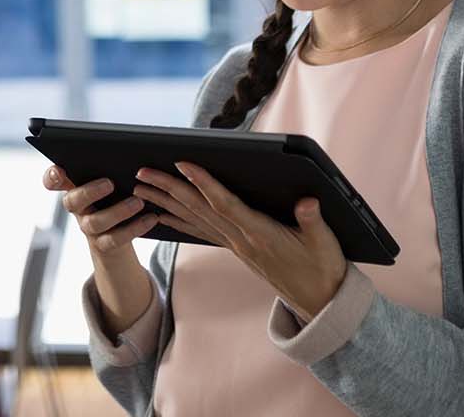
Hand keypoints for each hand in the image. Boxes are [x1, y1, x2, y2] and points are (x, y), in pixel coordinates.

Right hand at [44, 165, 168, 256]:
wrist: (120, 238)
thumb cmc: (117, 199)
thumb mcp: (113, 181)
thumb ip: (112, 168)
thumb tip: (132, 151)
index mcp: (76, 188)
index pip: (53, 181)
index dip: (51, 177)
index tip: (59, 170)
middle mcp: (78, 208)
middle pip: (71, 201)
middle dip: (89, 192)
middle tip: (110, 183)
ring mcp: (88, 227)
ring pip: (95, 222)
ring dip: (118, 211)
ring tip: (138, 202)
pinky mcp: (104, 244)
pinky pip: (115, 239)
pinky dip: (134, 228)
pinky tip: (151, 218)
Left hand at [132, 162, 346, 320]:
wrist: (318, 300)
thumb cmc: (323, 268)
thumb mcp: (324, 243)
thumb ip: (313, 221)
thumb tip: (307, 202)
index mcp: (260, 234)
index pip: (225, 204)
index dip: (204, 184)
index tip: (183, 164)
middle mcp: (241, 239)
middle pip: (198, 209)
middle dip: (169, 188)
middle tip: (141, 171)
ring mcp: (236, 245)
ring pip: (193, 219)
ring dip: (165, 201)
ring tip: (140, 187)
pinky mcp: (236, 249)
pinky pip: (200, 232)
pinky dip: (178, 221)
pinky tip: (159, 214)